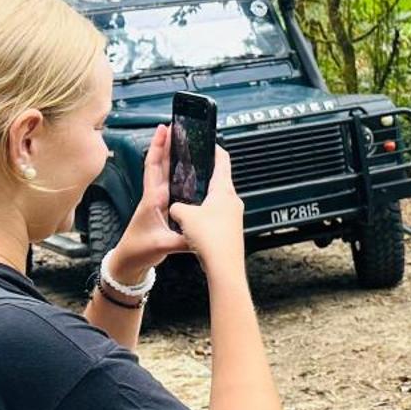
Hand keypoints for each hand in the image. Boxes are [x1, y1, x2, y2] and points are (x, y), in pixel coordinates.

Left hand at [109, 126, 186, 279]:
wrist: (129, 263)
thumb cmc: (138, 251)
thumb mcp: (161, 245)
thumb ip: (182, 239)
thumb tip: (200, 233)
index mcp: (152, 199)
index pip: (155, 166)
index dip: (160, 146)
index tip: (165, 128)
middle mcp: (155, 197)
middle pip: (161, 164)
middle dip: (168, 145)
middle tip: (178, 128)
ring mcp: (158, 203)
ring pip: (166, 175)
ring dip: (172, 158)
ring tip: (183, 144)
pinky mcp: (163, 211)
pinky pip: (172, 187)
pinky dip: (178, 176)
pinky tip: (188, 173)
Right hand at [167, 146, 244, 271]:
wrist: (224, 267)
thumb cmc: (211, 238)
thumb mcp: (185, 216)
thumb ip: (177, 207)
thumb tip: (175, 208)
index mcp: (224, 190)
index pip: (222, 160)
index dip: (214, 149)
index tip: (208, 143)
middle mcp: (233, 200)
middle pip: (220, 180)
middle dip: (206, 176)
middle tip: (192, 172)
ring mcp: (234, 216)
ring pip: (218, 200)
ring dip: (205, 198)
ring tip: (189, 199)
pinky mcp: (231, 230)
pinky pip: (217, 216)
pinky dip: (206, 215)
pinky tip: (195, 222)